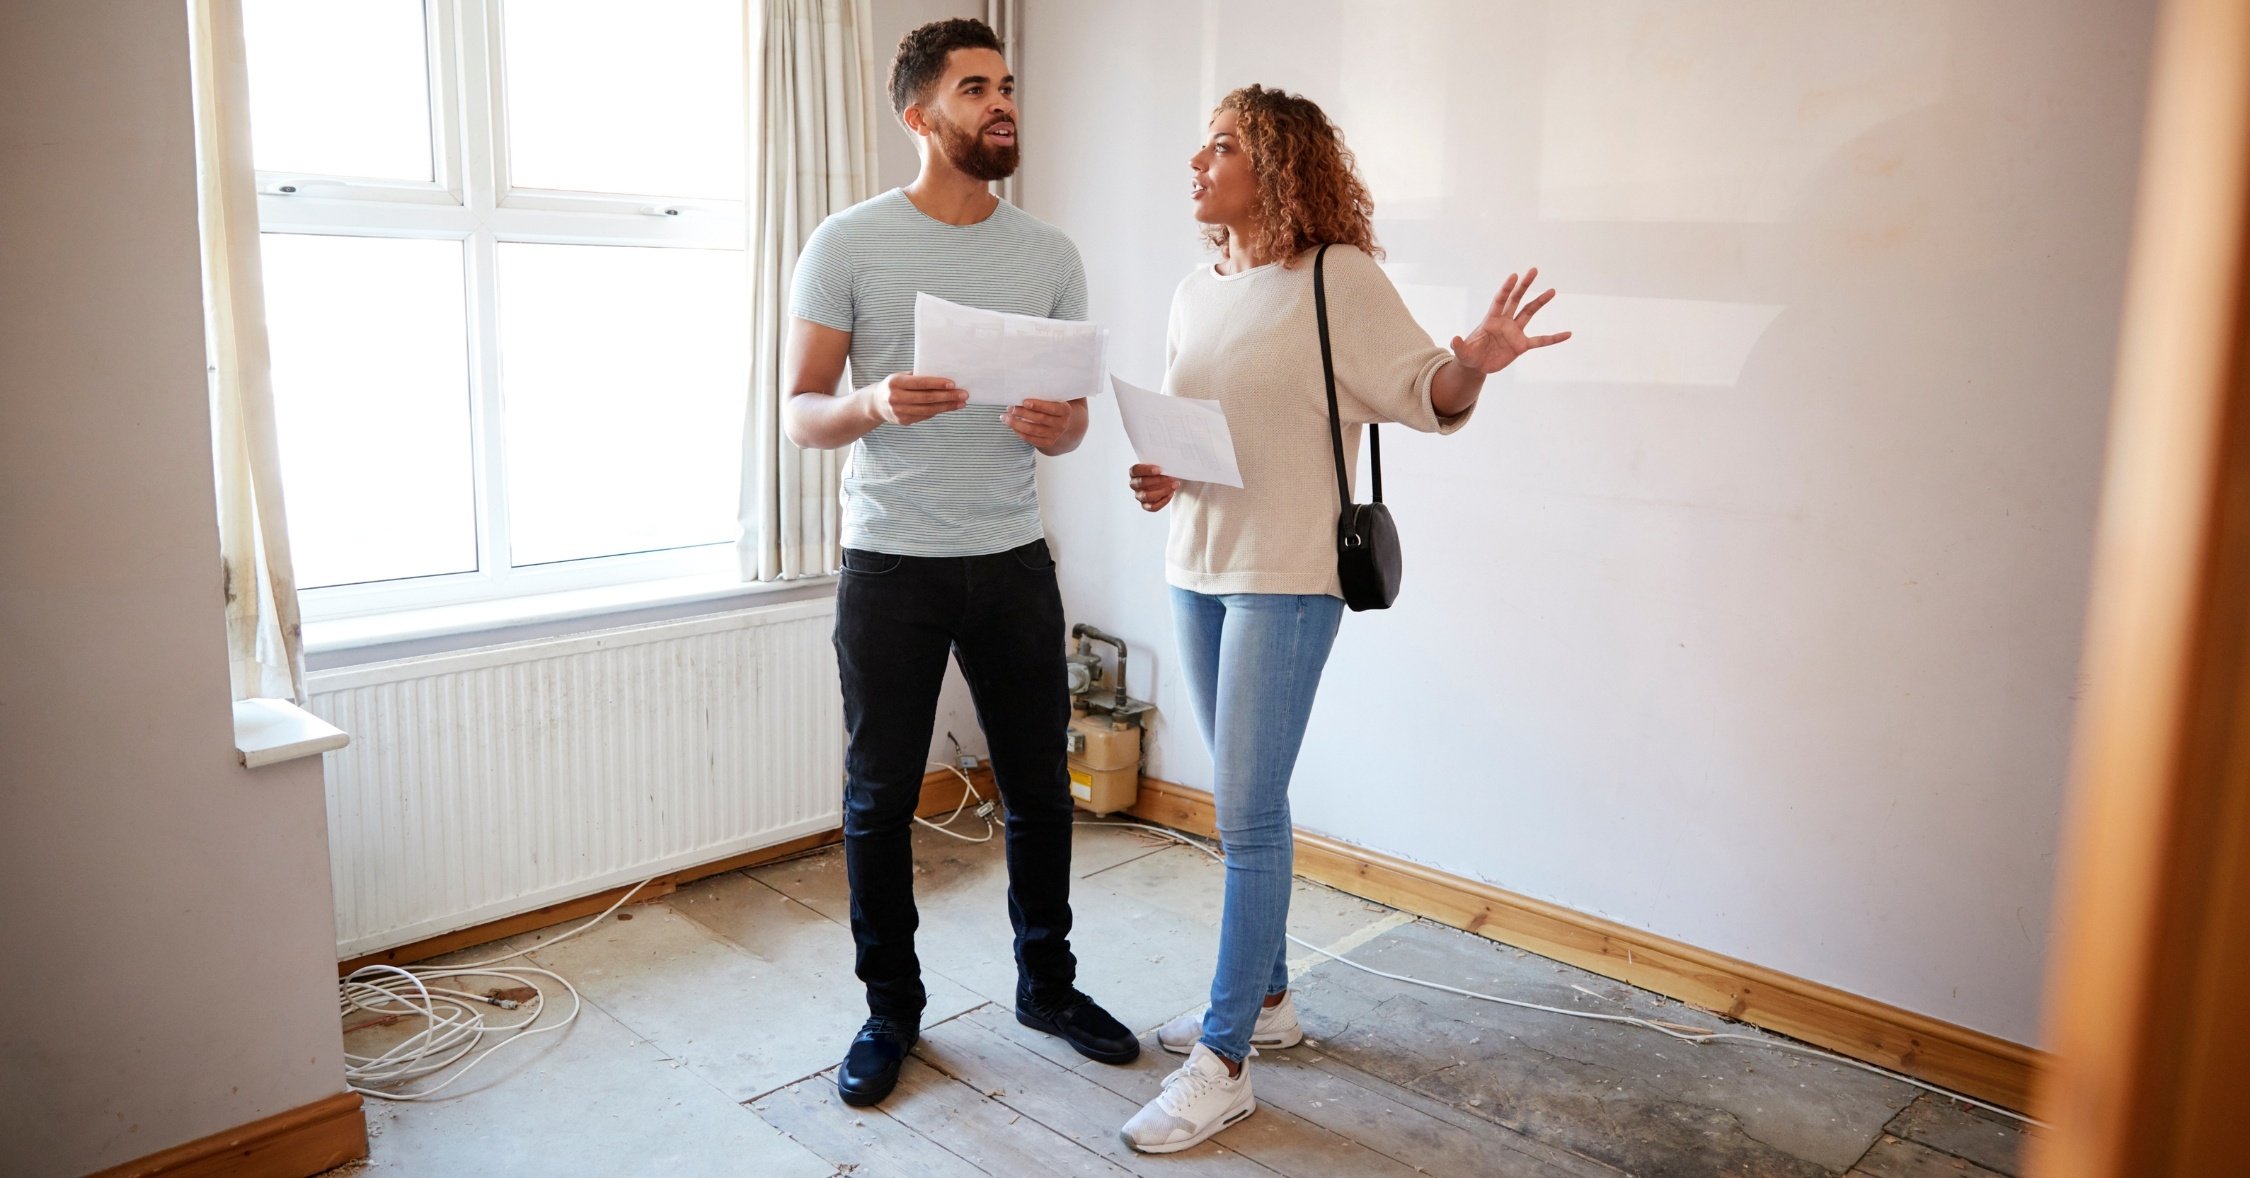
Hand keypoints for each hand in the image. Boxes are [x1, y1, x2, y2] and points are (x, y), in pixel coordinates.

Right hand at [864, 374, 968, 425]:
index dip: (938, 384)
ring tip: (961, 403)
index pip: (921, 383)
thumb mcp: (901, 376)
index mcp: (895, 382)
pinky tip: (949, 407)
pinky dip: (938, 411)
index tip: (953, 384)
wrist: (876, 403)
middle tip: (964, 394)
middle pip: (927, 398)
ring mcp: (899, 411)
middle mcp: (896, 398)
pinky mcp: (903, 421)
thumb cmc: (894, 386)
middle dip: (948, 396)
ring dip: (947, 407)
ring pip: (928, 410)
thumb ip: (918, 377)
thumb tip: (944, 377)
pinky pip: (925, 416)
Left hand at [1003, 398, 1072, 448]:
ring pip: (1033, 430)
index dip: (1038, 405)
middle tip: (1010, 408)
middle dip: (1023, 413)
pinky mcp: (1047, 443)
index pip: (1052, 408)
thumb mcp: (1054, 399)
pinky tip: (1011, 426)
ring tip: (1005, 418)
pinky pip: (1031, 439)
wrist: (1062, 423)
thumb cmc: (1052, 405)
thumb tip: (1022, 390)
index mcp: (1065, 411)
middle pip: (1040, 419)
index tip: (1024, 402)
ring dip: (1017, 424)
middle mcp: (1062, 424)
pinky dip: (1019, 433)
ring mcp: (1055, 435)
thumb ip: (1044, 395)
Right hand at [1128, 464, 1180, 511]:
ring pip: (1147, 496)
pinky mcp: (1146, 505)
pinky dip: (1163, 501)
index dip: (1146, 470)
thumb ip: (1160, 463)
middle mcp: (1134, 484)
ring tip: (1174, 486)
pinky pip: (1152, 507)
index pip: (1136, 470)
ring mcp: (1139, 496)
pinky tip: (1170, 494)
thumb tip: (1168, 465)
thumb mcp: (1160, 464)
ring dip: (1163, 491)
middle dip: (1158, 480)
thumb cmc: (1161, 471)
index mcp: (1134, 473)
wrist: (1165, 481)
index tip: (1159, 470)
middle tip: (1170, 478)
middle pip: (1142, 483)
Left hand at [1451, 267, 1572, 374]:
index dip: (1506, 288)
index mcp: (1491, 320)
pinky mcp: (1521, 345)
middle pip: (1516, 299)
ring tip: (1552, 291)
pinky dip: (1554, 338)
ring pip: (1529, 313)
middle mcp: (1504, 322)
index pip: (1500, 300)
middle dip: (1524, 285)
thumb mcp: (1462, 352)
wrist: (1476, 365)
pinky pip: (1540, 341)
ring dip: (1540, 302)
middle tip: (1534, 270)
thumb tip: (1454, 339)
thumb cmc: (1468, 355)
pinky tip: (1568, 334)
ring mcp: (1514, 332)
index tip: (1514, 275)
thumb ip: (1460, 346)